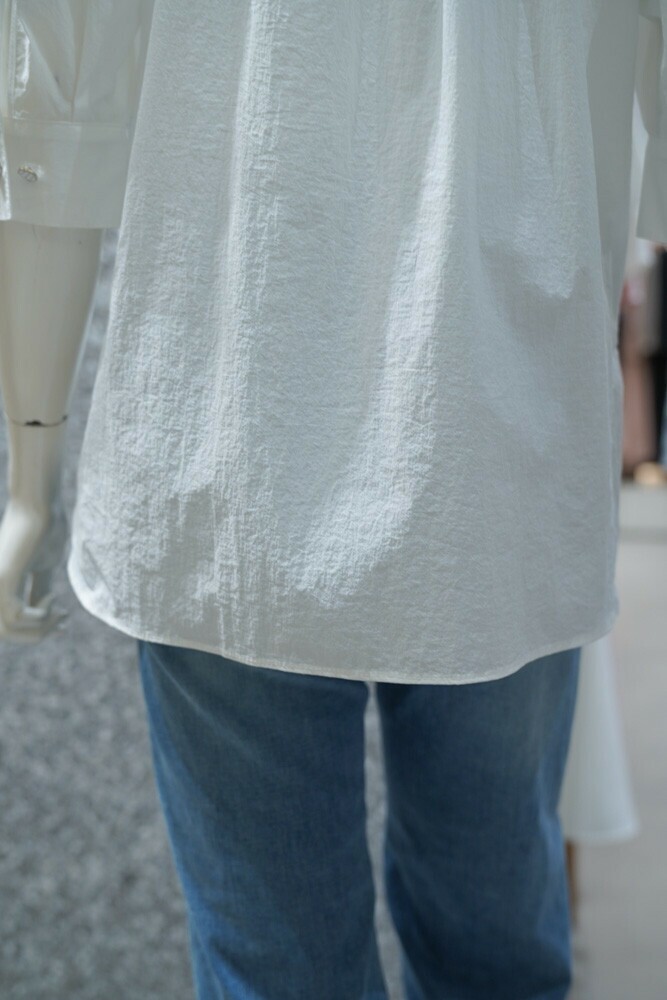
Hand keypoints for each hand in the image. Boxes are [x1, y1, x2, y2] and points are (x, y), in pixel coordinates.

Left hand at [0, 498, 69, 642]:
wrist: (40, 506)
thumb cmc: (43, 532)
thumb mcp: (42, 569)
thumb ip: (38, 592)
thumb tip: (43, 619)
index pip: (8, 626)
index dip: (36, 633)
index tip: (64, 624)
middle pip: (7, 633)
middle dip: (39, 634)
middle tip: (64, 620)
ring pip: (10, 629)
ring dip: (42, 625)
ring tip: (60, 609)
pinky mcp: (2, 579)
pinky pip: (17, 616)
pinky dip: (40, 614)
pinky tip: (53, 598)